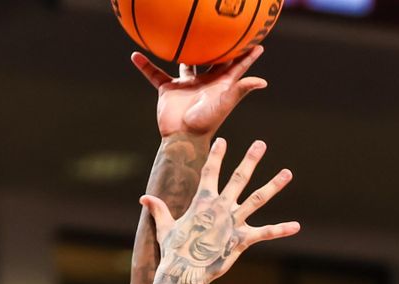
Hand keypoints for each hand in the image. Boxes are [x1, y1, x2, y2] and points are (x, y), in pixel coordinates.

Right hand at [132, 45, 266, 138]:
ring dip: (183, 53)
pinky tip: (135, 56)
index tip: (257, 44)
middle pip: (212, 61)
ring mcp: (185, 86)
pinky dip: (145, 66)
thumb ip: (241, 89)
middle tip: (221, 33)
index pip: (236, 66)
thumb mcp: (226, 102)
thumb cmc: (207, 121)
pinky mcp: (168, 90)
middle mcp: (203, 82)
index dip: (247, 56)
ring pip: (184, 65)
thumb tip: (263, 82)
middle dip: (217, 49)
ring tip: (182, 38)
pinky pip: (155, 74)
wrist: (183, 136)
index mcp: (220, 84)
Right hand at [142, 138, 298, 283]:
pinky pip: (264, 233)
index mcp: (202, 202)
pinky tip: (296, 226)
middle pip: (239, 178)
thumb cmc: (173, 251)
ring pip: (257, 199)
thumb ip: (159, 210)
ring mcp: (233, 222)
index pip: (210, 172)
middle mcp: (220, 208)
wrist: (184, 272)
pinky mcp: (241, 240)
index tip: (223, 141)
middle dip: (250, 160)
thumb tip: (144, 198)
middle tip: (261, 144)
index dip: (217, 155)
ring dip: (273, 186)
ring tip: (287, 173)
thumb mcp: (165, 227)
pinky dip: (281, 230)